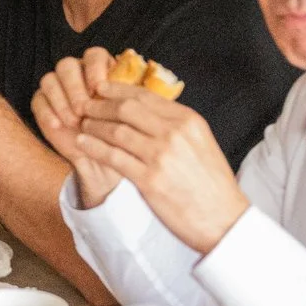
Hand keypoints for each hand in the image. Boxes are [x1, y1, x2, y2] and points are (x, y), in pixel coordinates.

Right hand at [32, 51, 121, 207]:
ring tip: (74, 121)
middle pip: (67, 65)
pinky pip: (38, 99)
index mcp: (100, 70)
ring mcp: (56, 88)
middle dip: (75, 87)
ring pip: (50, 79)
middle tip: (83, 109)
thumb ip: (126, 103)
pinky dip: (47, 112)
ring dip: (61, 100)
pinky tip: (58, 126)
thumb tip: (129, 92)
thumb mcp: (128, 120)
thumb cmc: (119, 137)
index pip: (93, 55)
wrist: (101, 160)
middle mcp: (76, 74)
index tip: (98, 90)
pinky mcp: (42, 102)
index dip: (94, 69)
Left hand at [75, 82, 248, 252]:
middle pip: (127, 109)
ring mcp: (161, 156)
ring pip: (117, 131)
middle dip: (100, 105)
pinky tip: (82, 144)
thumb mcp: (200, 142)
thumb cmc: (211, 183)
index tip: (101, 87)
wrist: (224, 218)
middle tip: (84, 105)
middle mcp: (174, 133)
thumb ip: (176, 125)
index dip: (118, 89)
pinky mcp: (150, 180)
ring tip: (82, 124)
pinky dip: (94, 147)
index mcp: (188, 120)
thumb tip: (148, 111)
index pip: (146, 95)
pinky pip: (113, 157)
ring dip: (94, 126)